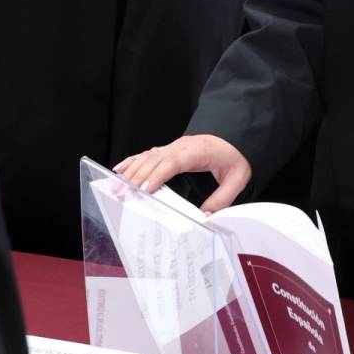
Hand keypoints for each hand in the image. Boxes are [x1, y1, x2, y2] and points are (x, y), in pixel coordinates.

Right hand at [113, 134, 251, 212]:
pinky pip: (148, 153)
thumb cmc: (236, 156)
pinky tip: (120, 169)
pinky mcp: (170, 148)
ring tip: (115, 186)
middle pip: (153, 160)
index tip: (144, 190)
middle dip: (135, 178)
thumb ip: (222, 198)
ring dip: (130, 171)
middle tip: (120, 194)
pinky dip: (133, 161)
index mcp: (197, 151)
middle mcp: (181, 146)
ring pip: (147, 156)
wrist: (237, 135)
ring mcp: (174, 146)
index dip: (156, 175)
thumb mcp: (237, 179)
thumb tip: (205, 217)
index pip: (172, 162)